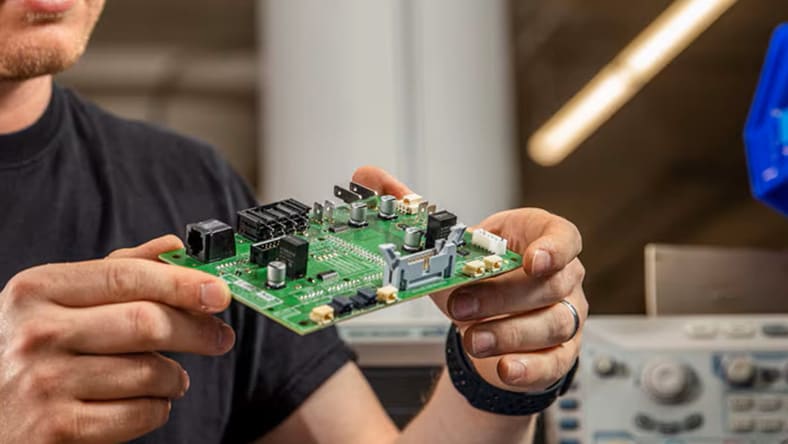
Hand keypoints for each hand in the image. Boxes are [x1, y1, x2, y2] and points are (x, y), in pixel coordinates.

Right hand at [0, 236, 235, 442]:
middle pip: (148, 323)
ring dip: (176, 376)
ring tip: (171, 376)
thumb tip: (172, 246)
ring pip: (150, 372)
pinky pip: (139, 415)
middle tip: (220, 337)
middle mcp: (38, 333)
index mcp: (39, 289)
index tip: (220, 292)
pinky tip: (148, 402)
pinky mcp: (56, 429)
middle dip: (198, 330)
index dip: (184, 283)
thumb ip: (115, 272)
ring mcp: (44, 383)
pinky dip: (158, 409)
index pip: (129, 277)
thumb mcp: (55, 301)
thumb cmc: (28, 351)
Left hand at [352, 166, 587, 392]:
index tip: (533, 259)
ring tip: (472, 340)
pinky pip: (553, 364)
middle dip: (503, 296)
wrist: (484, 320)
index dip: (554, 247)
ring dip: (509, 333)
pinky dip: (528, 368)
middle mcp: (560, 278)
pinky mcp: (557, 355)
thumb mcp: (448, 246)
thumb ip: (410, 210)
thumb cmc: (476, 275)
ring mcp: (563, 317)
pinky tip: (504, 367)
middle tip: (461, 305)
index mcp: (537, 240)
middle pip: (550, 284)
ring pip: (553, 325)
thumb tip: (369, 176)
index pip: (564, 237)